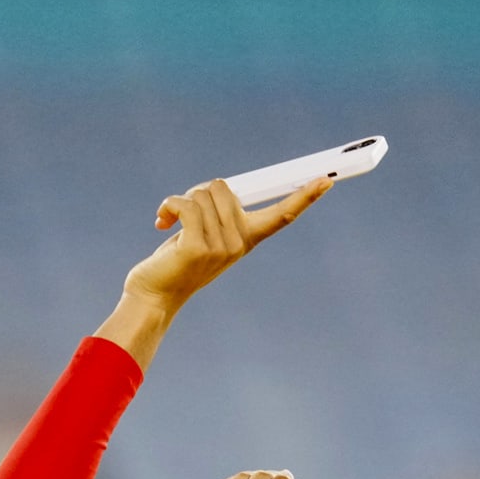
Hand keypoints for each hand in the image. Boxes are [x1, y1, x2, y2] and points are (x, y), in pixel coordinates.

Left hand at [123, 175, 333, 312]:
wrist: (153, 298)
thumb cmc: (175, 264)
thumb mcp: (205, 236)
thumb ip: (218, 215)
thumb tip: (219, 188)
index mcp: (246, 240)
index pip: (281, 215)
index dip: (304, 196)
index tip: (327, 180)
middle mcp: (238, 244)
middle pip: (225, 188)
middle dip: (198, 192)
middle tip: (183, 214)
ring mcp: (220, 247)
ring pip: (203, 193)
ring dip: (181, 201)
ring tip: (170, 223)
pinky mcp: (197, 247)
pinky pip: (187, 205)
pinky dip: (169, 206)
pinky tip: (161, 222)